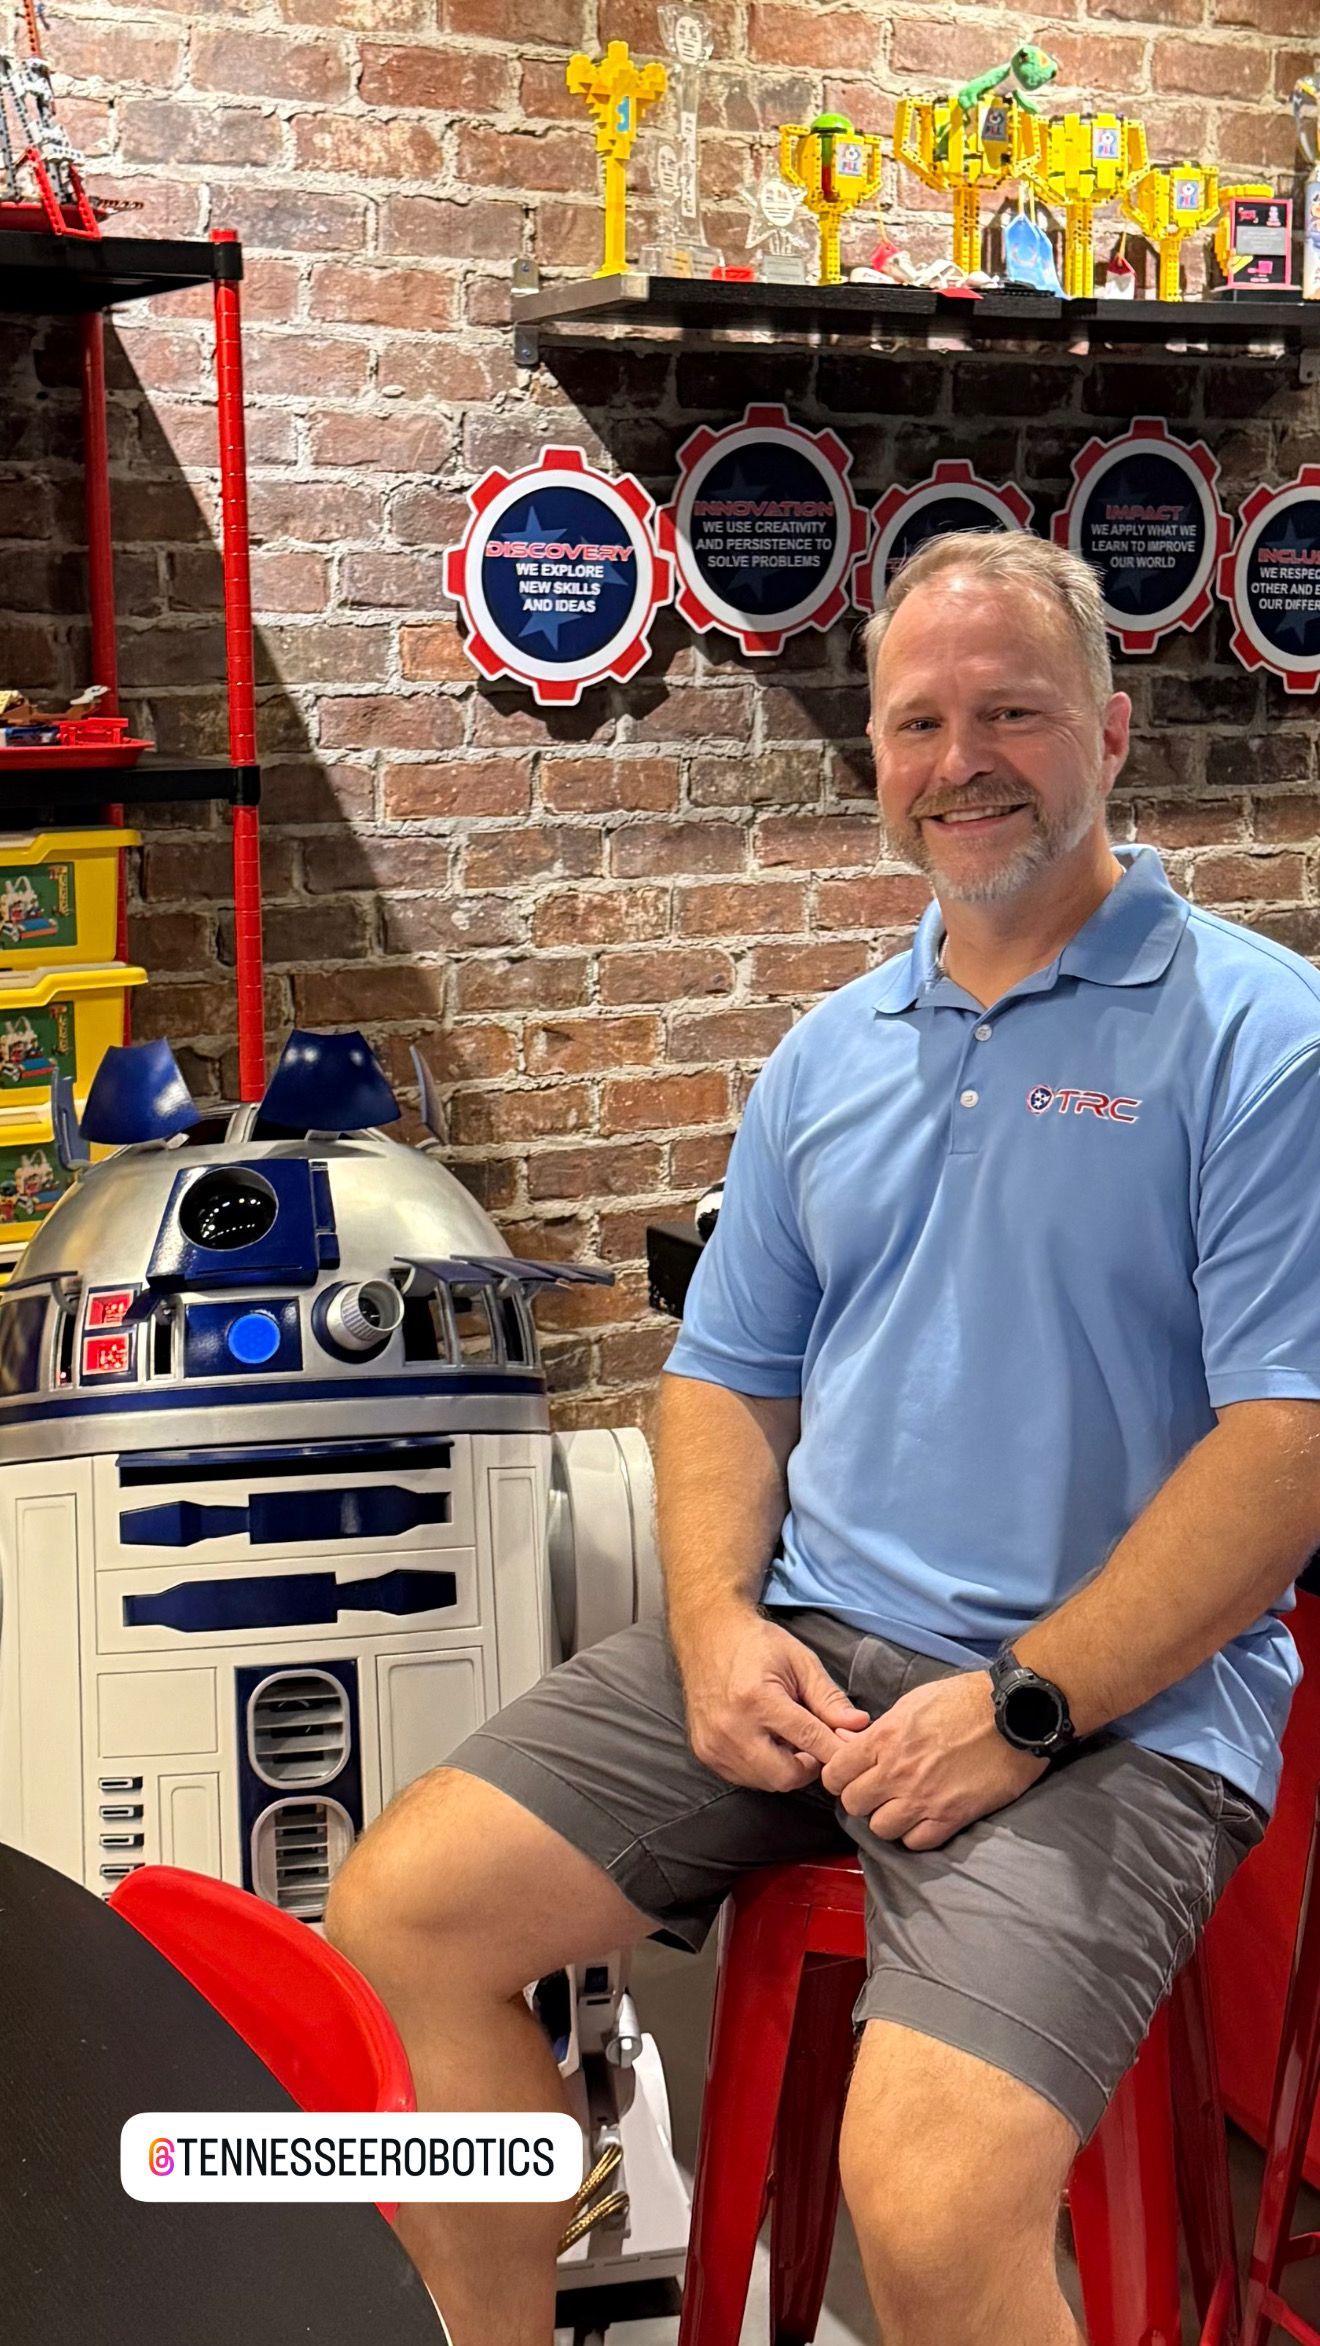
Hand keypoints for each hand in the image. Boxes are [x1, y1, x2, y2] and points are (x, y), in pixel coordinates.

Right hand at [676, 1609, 870, 1792]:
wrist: (708, 1636)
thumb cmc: (758, 1645)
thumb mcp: (800, 1662)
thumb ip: (829, 1698)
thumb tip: (858, 1726)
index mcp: (757, 1699)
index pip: (809, 1739)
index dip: (836, 1750)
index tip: (853, 1753)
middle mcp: (731, 1727)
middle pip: (786, 1775)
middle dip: (809, 1765)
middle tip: (815, 1744)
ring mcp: (714, 1744)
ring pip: (767, 1782)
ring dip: (786, 1768)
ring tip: (789, 1738)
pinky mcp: (705, 1752)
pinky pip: (746, 1777)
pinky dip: (763, 1767)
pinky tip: (766, 1741)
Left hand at [819, 1670, 1046, 1849]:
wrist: (1015, 1714)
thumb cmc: (965, 1700)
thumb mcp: (913, 1702)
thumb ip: (879, 1729)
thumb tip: (849, 1744)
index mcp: (885, 1738)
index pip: (836, 1774)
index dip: (839, 1777)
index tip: (850, 1776)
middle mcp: (898, 1771)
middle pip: (853, 1804)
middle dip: (861, 1799)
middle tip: (877, 1791)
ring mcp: (924, 1797)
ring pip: (880, 1828)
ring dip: (888, 1819)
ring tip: (902, 1806)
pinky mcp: (952, 1816)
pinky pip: (916, 1843)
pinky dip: (916, 1834)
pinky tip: (924, 1818)